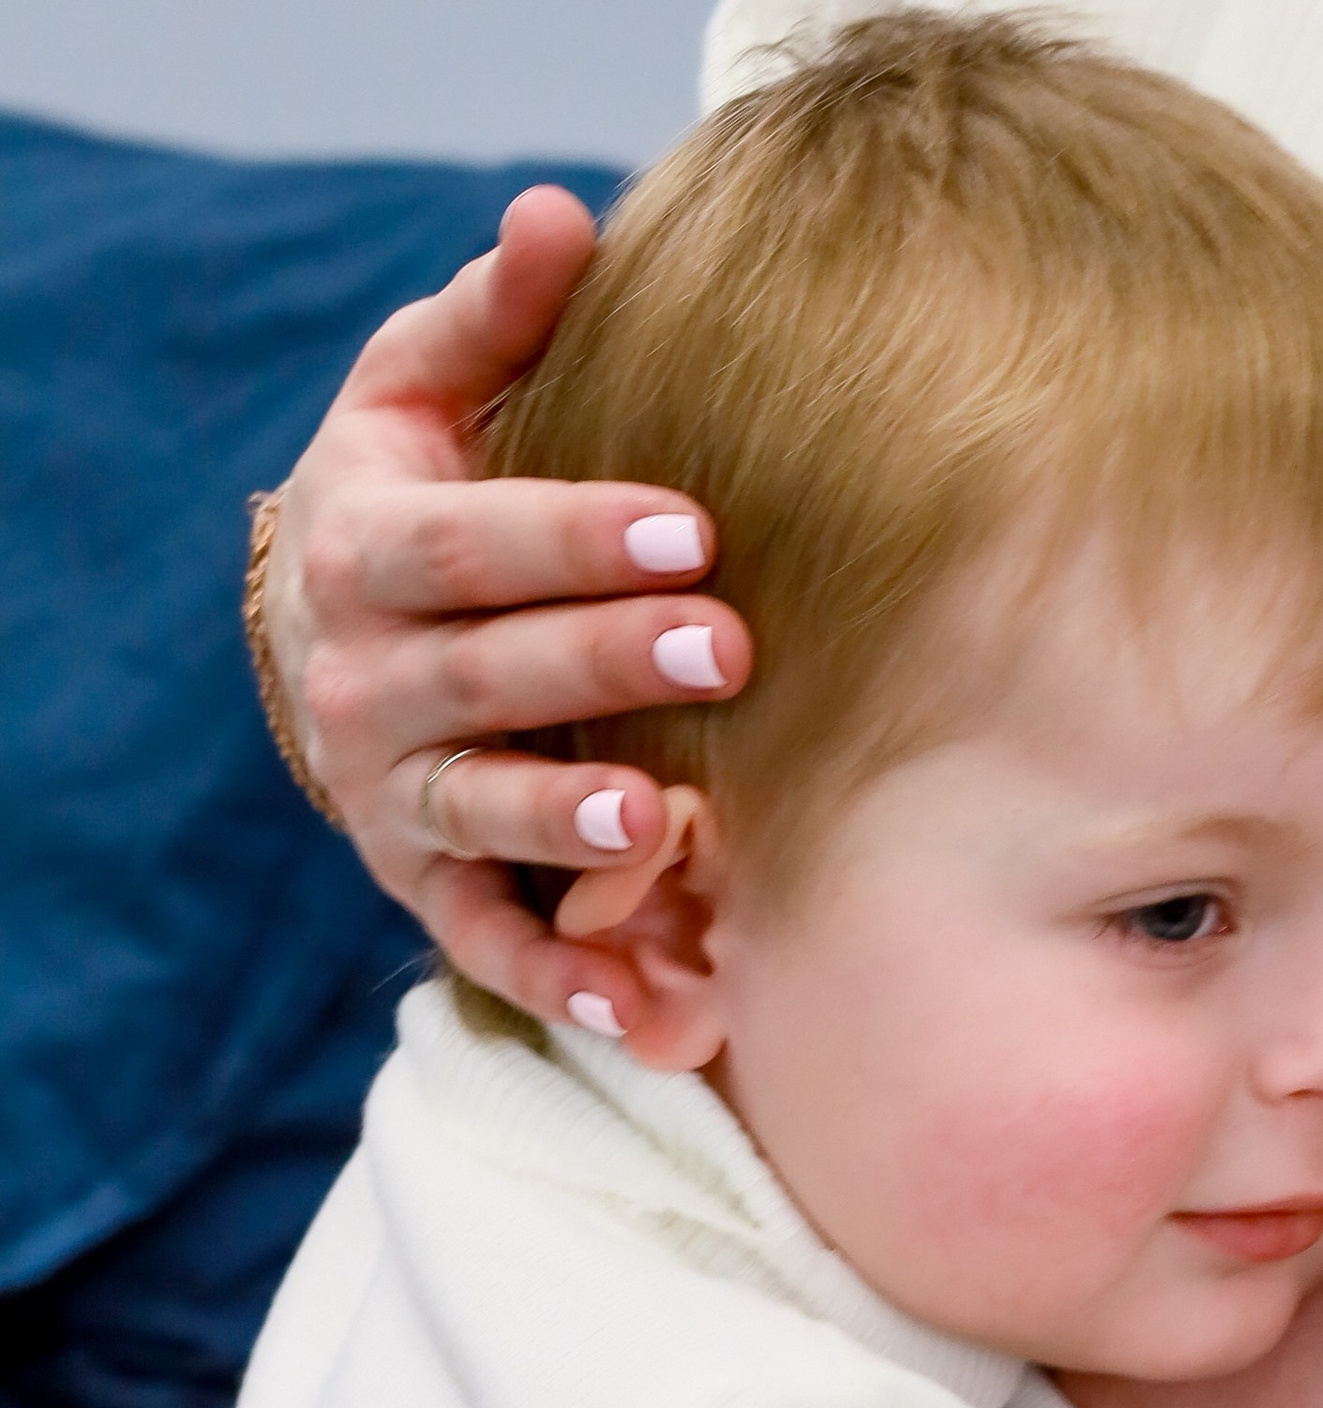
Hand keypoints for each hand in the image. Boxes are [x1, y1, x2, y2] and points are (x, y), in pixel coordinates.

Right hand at [265, 190, 751, 1033]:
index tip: (696, 527)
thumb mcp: (423, 390)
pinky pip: (489, 944)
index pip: (472, 543)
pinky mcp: (426, 886)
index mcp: (365, 548)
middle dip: (607, 664)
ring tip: (663, 825)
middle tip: (730, 649)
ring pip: (481, 811)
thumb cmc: (413, 495)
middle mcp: (366, 683)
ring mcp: (394, 795)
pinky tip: (638, 1011)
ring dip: (568, 826)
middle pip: (491, 676)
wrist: (327, 635)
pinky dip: (558, 981)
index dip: (578, 535)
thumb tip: (565, 215)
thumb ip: (495, 316)